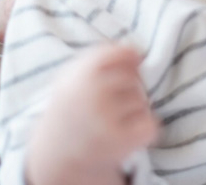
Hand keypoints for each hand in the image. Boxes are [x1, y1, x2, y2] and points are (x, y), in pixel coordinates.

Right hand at [26, 46, 158, 184]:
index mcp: (82, 73)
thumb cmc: (70, 108)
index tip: (128, 64)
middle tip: (111, 99)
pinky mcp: (120, 142)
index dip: (129, 57)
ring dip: (134, 108)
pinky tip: (124, 132)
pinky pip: (150, 124)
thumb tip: (137, 52)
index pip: (124, 53)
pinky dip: (143, 128)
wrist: (55, 154)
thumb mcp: (72, 75)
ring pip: (143, 100)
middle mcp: (94, 94)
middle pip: (135, 76)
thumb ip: (102, 57)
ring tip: (112, 118)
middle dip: (130, 84)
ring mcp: (107, 119)